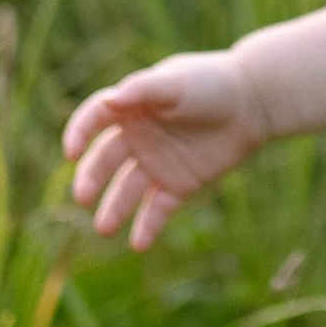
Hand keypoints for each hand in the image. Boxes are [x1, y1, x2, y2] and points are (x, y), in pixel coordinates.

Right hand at [61, 52, 269, 249]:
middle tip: (82, 196)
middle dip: (91, 179)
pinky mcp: (179, 184)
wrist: (254, 103)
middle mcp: (138, 138)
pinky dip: (147, 226)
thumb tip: (109, 100)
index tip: (70, 153)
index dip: (78, 134)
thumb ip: (142, 90)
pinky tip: (138, 244)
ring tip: (104, 229)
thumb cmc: (212, 83)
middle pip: (105, 161)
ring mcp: (157, 163)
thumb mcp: (176, 82)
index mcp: (131, 108)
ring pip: (127, 191)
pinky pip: (158, 209)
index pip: (95, 120)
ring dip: (113, 209)